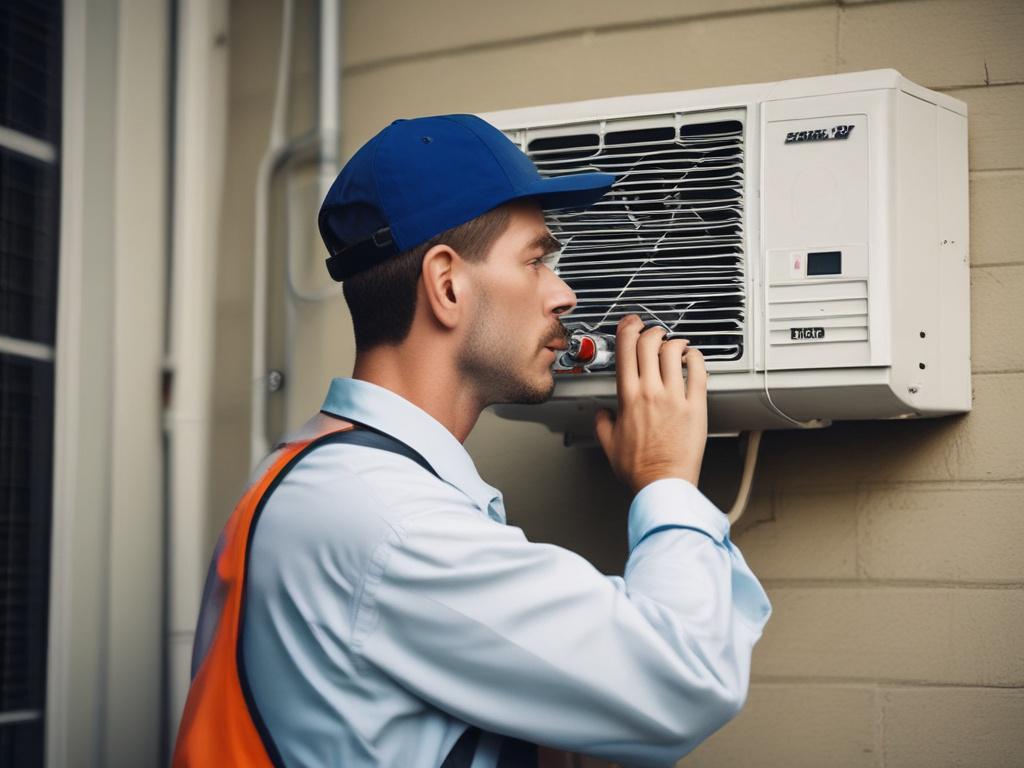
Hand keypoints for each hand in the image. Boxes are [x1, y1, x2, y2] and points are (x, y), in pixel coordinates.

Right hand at [594, 315, 707, 492]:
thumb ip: (602, 423)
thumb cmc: (639, 468)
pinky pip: (699, 371)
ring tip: (675, 345)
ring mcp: (675, 397)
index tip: (630, 324)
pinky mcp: (696, 406)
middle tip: (653, 333)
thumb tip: (601, 413)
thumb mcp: (609, 444)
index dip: (627, 329)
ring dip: (674, 342)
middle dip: (651, 331)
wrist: (663, 483)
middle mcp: (652, 392)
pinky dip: (696, 357)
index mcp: (628, 398)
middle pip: (650, 344)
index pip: (626, 350)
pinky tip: (693, 358)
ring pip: (674, 352)